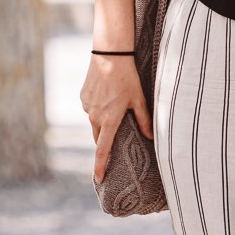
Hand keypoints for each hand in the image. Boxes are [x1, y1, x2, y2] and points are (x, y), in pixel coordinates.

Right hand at [81, 53, 151, 185]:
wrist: (109, 55)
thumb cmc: (127, 78)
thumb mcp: (139, 99)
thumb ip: (145, 120)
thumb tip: (151, 138)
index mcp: (109, 120)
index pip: (103, 150)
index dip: (100, 166)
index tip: (98, 179)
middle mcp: (94, 116)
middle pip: (98, 137)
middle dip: (105, 141)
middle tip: (115, 136)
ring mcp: (87, 107)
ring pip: (94, 122)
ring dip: (103, 122)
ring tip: (114, 107)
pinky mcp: (83, 97)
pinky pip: (90, 110)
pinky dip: (98, 109)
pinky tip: (107, 97)